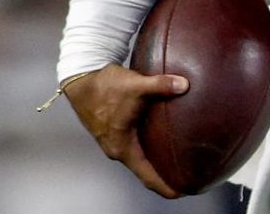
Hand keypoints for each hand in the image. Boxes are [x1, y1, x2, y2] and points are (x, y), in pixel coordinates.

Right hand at [62, 63, 189, 197]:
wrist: (82, 79)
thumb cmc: (104, 86)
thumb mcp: (135, 85)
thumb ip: (161, 85)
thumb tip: (184, 85)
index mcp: (123, 146)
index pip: (147, 175)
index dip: (165, 186)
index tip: (183, 191)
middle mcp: (117, 149)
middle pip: (144, 170)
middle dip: (165, 175)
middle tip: (187, 176)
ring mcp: (114, 141)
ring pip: (139, 157)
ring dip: (156, 161)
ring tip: (178, 160)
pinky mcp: (114, 131)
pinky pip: (135, 146)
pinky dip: (148, 148)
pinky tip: (161, 139)